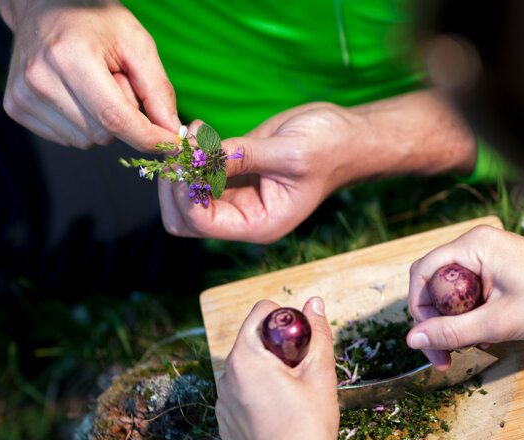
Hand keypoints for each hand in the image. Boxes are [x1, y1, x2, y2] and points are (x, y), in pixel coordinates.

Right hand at [0, 0, 179, 149]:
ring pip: (85, 141)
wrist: (45, 6)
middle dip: (123, 118)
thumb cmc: (95, 20)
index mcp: (70, 58)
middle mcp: (40, 79)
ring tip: (94, 84)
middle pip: (103, 134)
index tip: (171, 144)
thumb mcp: (137, 44)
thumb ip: (158, 91)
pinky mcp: (16, 106)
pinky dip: (81, 123)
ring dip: (101, 121)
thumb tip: (173, 133)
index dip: (148, 137)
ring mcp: (22, 95)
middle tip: (116, 81)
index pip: (115, 118)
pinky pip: (66, 138)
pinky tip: (77, 93)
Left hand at [159, 91, 476, 242]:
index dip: (186, 192)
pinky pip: (198, 173)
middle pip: (183, 218)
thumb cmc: (330, 149)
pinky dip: (190, 154)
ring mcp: (236, 197)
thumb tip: (196, 157)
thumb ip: (241, 157)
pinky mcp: (234, 174)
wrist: (348, 136)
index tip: (189, 156)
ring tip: (191, 133)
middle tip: (182, 147)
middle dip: (175, 186)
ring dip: (180, 167)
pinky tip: (199, 129)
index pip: (201, 222)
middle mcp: (244, 217)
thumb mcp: (288, 153)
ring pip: (185, 196)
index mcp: (259, 224)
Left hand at [216, 297, 338, 439]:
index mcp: (245, 359)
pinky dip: (259, 397)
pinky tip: (281, 417)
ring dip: (269, 373)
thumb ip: (318, 333)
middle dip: (279, 349)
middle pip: (254, 343)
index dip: (287, 320)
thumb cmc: (309, 426)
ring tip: (294, 398)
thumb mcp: (321, 374)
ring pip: (248, 371)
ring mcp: (222, 404)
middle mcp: (226, 378)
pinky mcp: (226, 425)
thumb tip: (313, 303)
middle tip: (303, 373)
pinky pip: (242, 397)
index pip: (261, 312)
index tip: (303, 343)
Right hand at [407, 226, 523, 368]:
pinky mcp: (499, 269)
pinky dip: (470, 316)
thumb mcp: (497, 323)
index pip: (423, 272)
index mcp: (474, 244)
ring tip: (468, 348)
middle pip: (435, 283)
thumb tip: (411, 340)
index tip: (425, 340)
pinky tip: (482, 337)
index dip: (418, 308)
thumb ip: (451, 332)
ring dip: (453, 322)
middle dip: (435, 321)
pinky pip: (470, 292)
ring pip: (452, 292)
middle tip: (443, 356)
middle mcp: (478, 244)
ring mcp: (490, 255)